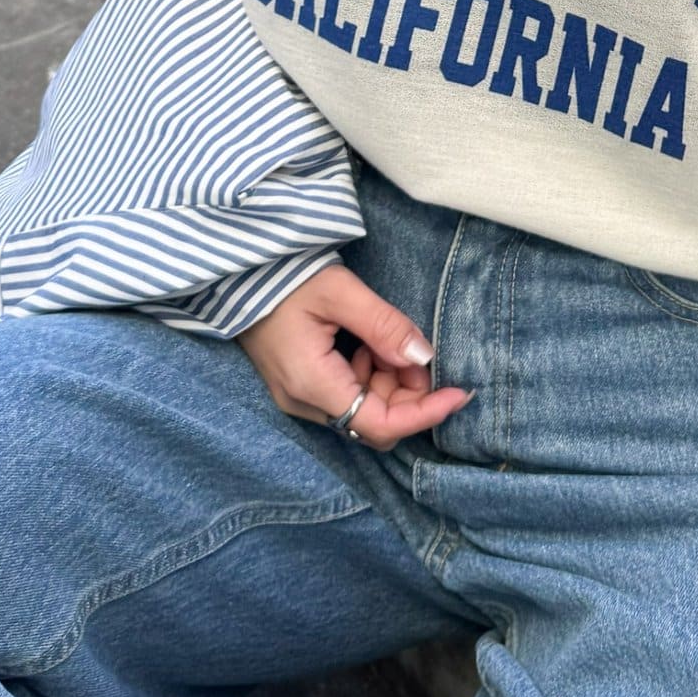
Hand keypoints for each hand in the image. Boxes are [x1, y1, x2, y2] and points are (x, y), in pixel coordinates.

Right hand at [237, 263, 474, 451]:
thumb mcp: (340, 292)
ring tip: (386, 339)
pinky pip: (348, 397)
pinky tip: (368, 343)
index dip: (425, 414)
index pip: (379, 424)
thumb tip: (424, 358)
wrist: (237, 272)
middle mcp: (303, 402)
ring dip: (390, 382)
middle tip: (419, 353)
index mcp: (312, 384)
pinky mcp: (300, 387)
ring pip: (364, 411)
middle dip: (409, 395)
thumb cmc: (284, 277)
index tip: (459, 394)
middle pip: (375, 422)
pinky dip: (371, 376)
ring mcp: (299, 398)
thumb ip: (384, 326)